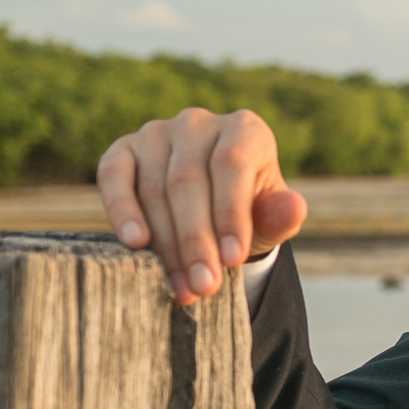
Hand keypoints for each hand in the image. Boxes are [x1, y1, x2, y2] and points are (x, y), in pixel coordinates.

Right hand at [97, 108, 307, 305]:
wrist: (211, 209)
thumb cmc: (247, 211)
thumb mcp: (270, 217)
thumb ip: (280, 215)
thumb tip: (295, 207)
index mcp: (244, 129)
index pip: (232, 165)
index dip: (230, 214)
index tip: (233, 260)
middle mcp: (198, 122)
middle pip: (189, 181)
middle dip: (196, 241)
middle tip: (203, 286)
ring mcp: (156, 132)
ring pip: (154, 188)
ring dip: (165, 243)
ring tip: (180, 286)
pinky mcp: (122, 150)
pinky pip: (114, 177)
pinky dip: (121, 210)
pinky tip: (135, 243)